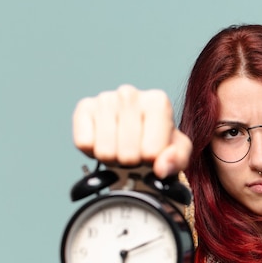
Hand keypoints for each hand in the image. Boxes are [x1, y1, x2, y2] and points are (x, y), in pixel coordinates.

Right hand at [72, 85, 192, 178]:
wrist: (135, 132)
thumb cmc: (158, 141)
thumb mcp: (178, 153)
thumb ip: (177, 160)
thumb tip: (160, 168)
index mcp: (158, 102)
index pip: (152, 153)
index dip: (151, 162)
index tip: (151, 153)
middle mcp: (130, 94)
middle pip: (127, 155)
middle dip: (131, 162)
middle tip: (134, 152)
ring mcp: (105, 99)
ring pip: (105, 152)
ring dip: (112, 158)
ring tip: (119, 147)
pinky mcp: (83, 108)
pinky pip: (84, 144)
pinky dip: (92, 151)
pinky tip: (103, 140)